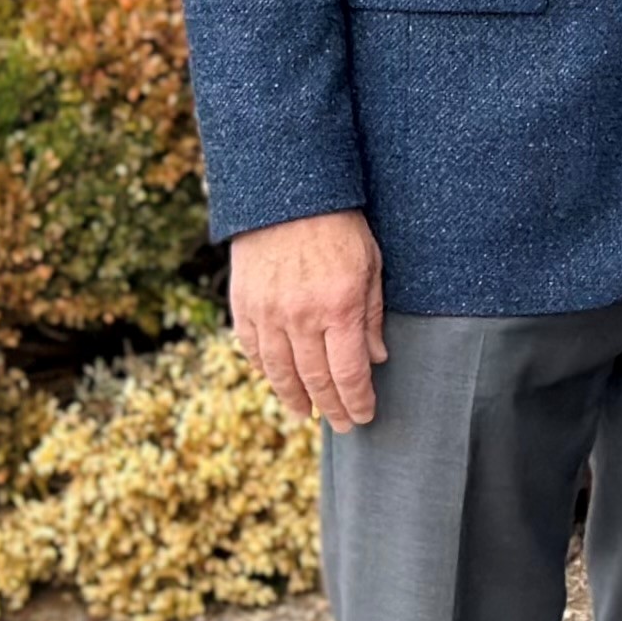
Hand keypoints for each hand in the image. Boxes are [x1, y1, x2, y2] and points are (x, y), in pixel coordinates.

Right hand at [230, 210, 386, 430]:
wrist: (287, 195)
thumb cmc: (340, 226)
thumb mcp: (371, 264)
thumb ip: (371, 314)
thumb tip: (376, 358)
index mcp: (339, 306)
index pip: (349, 372)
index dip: (357, 401)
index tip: (364, 416)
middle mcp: (302, 317)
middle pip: (317, 379)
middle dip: (333, 408)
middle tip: (344, 425)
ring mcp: (269, 314)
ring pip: (282, 373)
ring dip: (296, 399)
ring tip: (308, 414)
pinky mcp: (245, 307)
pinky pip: (255, 352)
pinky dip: (267, 372)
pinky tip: (279, 382)